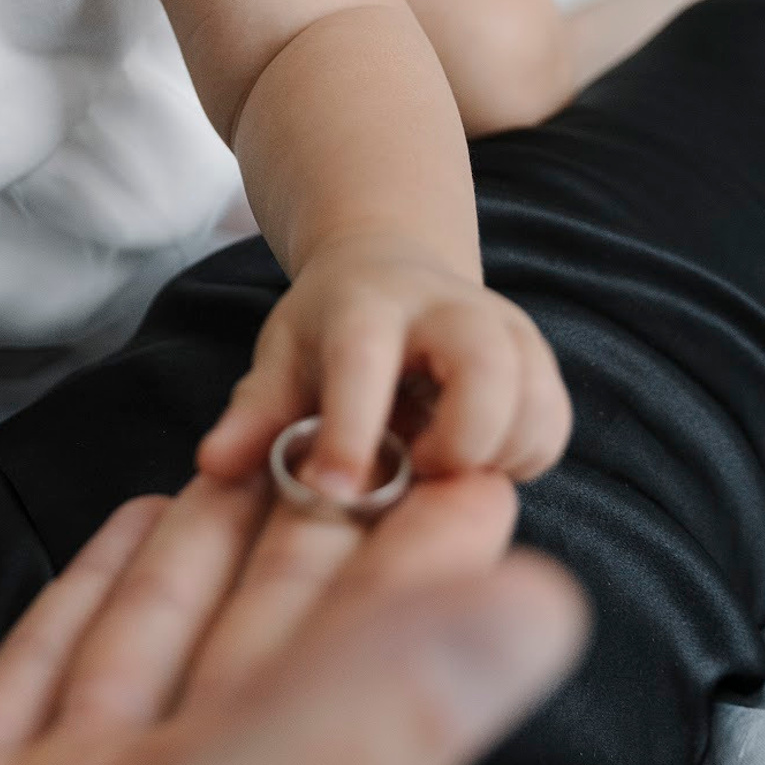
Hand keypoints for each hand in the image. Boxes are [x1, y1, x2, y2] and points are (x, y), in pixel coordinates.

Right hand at [0, 470, 585, 764]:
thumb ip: (330, 758)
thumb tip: (542, 612)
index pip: (367, 680)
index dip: (430, 573)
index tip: (478, 452)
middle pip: (266, 659)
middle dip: (325, 536)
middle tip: (364, 409)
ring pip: (153, 666)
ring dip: (209, 561)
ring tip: (251, 452)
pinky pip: (35, 694)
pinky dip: (85, 611)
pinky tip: (111, 548)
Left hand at [197, 232, 570, 500]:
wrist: (393, 272)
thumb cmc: (327, 331)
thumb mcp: (281, 358)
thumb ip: (253, 415)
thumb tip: (212, 468)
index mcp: (367, 304)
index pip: (365, 360)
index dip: (351, 428)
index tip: (336, 492)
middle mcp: (449, 308)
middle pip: (486, 370)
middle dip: (458, 441)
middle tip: (418, 470)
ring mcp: (506, 330)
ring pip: (531, 404)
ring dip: (489, 456)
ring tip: (435, 462)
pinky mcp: (541, 362)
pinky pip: (552, 427)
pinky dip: (519, 459)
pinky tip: (470, 460)